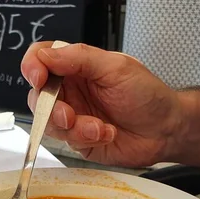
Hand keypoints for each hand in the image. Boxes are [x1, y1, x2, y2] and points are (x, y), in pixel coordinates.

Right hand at [21, 42, 183, 166]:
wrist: (166, 130)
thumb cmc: (147, 95)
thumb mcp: (116, 67)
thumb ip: (79, 58)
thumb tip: (46, 55)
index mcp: (76, 67)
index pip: (41, 59)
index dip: (33, 67)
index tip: (39, 77)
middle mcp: (71, 91)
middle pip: (38, 96)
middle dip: (50, 109)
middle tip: (68, 115)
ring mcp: (73, 117)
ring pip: (49, 123)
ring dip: (74, 128)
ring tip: (98, 128)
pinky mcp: (78, 140)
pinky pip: (68, 141)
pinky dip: (87, 138)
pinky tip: (107, 133)